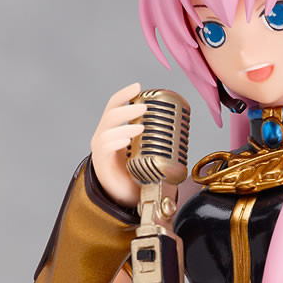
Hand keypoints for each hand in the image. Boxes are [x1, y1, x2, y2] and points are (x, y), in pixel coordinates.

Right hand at [90, 82, 145, 206]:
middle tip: (144, 108)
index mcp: (114, 129)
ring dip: (125, 127)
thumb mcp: (146, 151)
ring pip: (108, 131)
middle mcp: (104, 135)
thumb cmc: (134, 171)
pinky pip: (105, 148)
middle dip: (127, 109)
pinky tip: (125, 142)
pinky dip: (115, 142)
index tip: (138, 86)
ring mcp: (101, 149)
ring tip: (140, 128)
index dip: (125, 94)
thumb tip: (180, 129)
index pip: (114, 106)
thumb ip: (155, 139)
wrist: (124, 195)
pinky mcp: (101, 163)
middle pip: (111, 115)